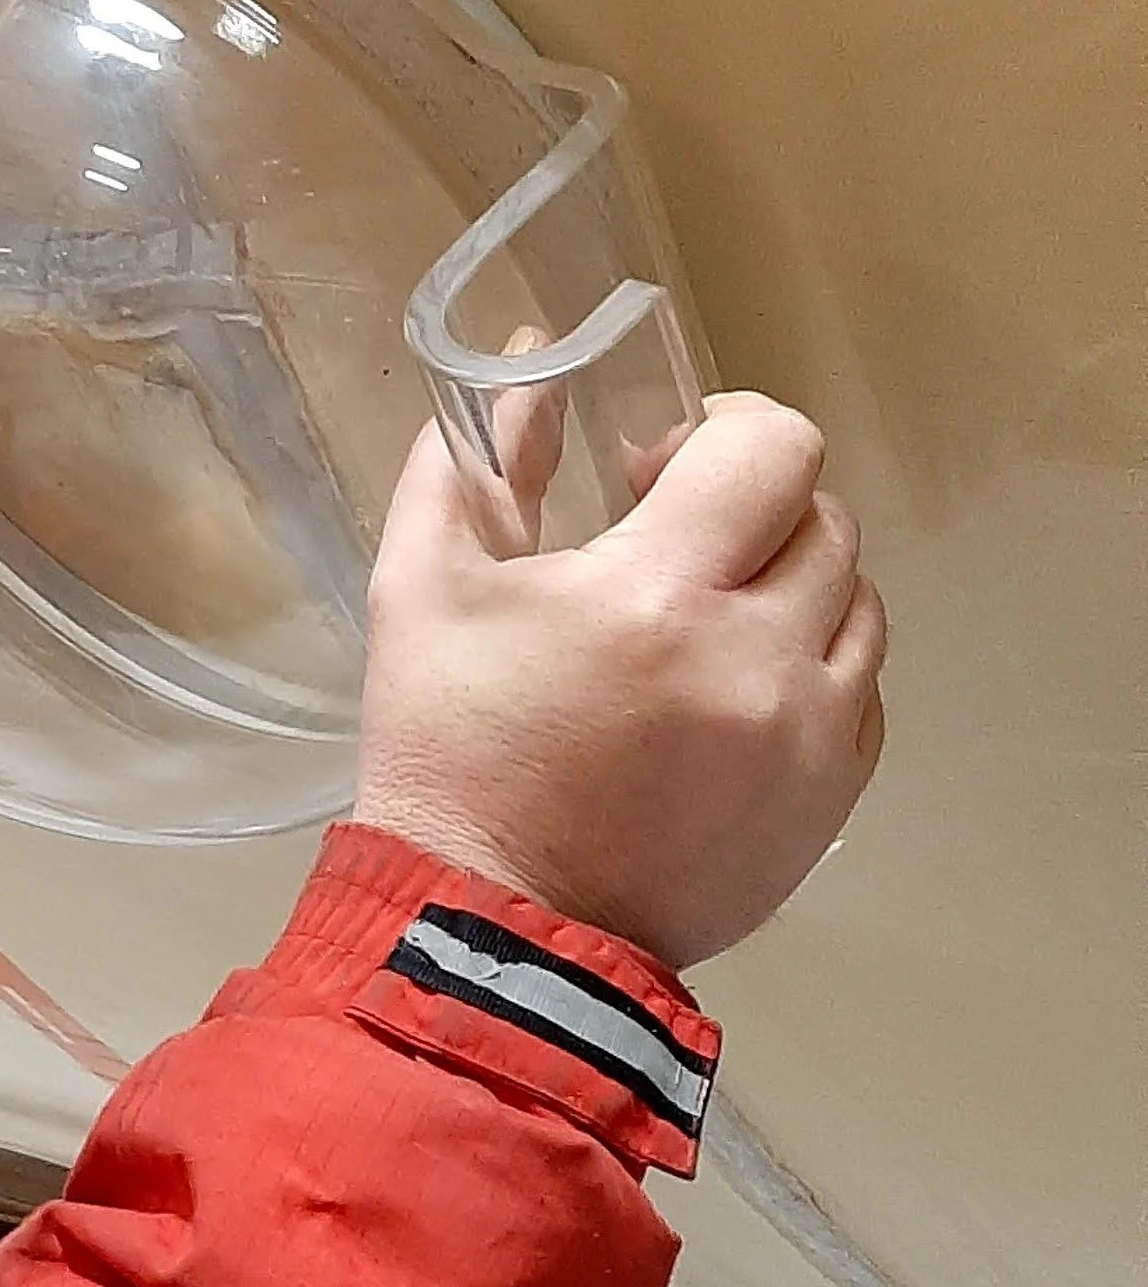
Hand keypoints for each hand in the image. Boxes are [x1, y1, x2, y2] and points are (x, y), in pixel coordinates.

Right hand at [355, 391, 886, 969]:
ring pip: (859, 603)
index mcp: (655, 596)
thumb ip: (473, 459)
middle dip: (751, 508)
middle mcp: (758, 661)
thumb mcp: (423, 590)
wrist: (492, 930)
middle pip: (823, 517)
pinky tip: (737, 694)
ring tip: (712, 623)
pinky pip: (863, 692)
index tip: (661, 467)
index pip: (771, 445)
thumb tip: (529, 357)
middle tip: (674, 547)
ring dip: (793, 585)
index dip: (723, 429)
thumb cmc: (445, 752)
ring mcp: (808, 740)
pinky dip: (814, 670)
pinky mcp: (828, 804)